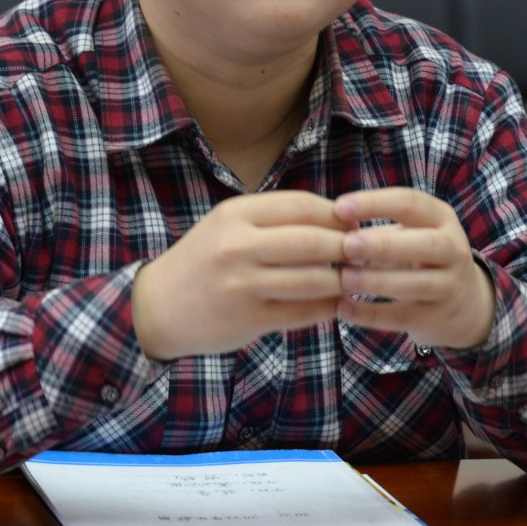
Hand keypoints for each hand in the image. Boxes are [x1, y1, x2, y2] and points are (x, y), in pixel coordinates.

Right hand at [132, 191, 348, 360]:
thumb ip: (275, 220)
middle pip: (313, 241)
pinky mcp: (249, 319)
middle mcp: (238, 246)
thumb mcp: (228, 226)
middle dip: (348, 247)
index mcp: (236, 215)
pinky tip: (338, 305)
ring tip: (359, 279)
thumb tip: (338, 218)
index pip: (302, 206)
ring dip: (343, 280)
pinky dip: (327, 308)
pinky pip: (303, 313)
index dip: (338, 215)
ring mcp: (243, 284)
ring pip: (313, 279)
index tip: (359, 223)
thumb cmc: (203, 261)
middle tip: (369, 252)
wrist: (157, 307)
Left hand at [333, 188, 494, 350]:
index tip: (339, 208)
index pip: (411, 203)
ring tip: (344, 278)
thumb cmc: (420, 257)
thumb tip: (332, 229)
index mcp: (441, 218)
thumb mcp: (409, 234)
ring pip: (417, 284)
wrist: (465, 304)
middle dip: (384, 245)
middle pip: (425, 245)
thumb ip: (377, 232)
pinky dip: (372, 314)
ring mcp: (450, 286)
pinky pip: (403, 317)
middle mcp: (453, 250)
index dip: (375, 204)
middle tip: (347, 246)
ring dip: (378, 281)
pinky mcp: (437, 317)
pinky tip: (343, 309)